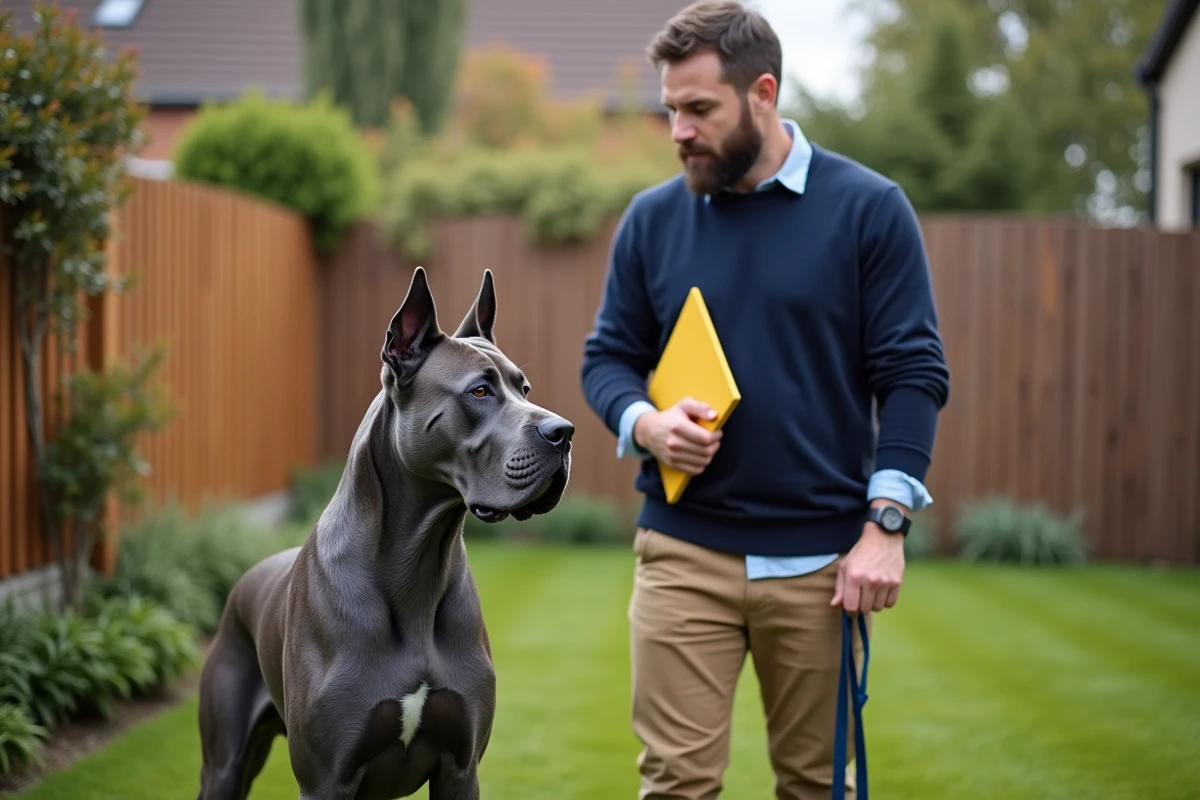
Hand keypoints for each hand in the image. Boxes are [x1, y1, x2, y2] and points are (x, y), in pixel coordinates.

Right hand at [633, 397, 722, 474]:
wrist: (648, 430)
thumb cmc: (671, 416)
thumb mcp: (684, 405)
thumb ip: (700, 407)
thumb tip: (714, 415)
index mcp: (679, 426)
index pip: (705, 438)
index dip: (716, 436)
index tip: (717, 433)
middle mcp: (674, 443)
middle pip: (706, 451)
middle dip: (715, 445)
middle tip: (715, 440)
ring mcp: (672, 455)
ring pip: (702, 462)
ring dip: (710, 455)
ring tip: (708, 447)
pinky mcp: (672, 464)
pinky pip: (695, 470)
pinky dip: (702, 464)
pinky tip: (700, 456)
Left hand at [831, 500, 907, 614]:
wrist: (883, 538)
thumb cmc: (861, 552)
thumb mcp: (845, 566)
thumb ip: (839, 587)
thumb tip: (835, 605)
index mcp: (854, 577)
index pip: (851, 606)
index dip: (849, 611)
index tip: (850, 609)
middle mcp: (870, 581)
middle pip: (865, 609)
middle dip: (861, 607)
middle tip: (861, 598)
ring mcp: (885, 582)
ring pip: (878, 608)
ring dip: (873, 604)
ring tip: (871, 593)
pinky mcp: (897, 583)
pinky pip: (890, 604)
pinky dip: (885, 602)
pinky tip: (881, 592)